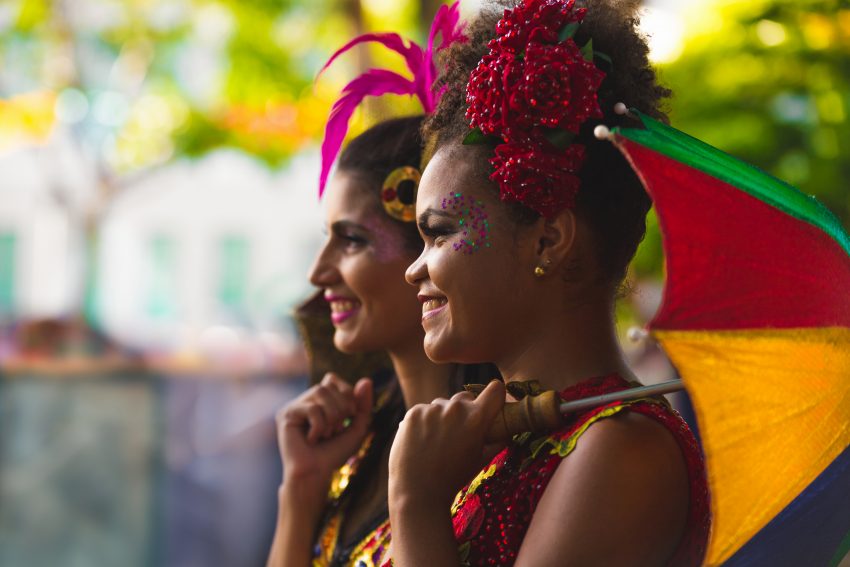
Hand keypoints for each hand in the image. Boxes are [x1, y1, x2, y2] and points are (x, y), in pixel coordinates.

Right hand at [276, 373, 372, 491]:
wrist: (315, 474)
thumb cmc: (333, 454)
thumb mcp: (356, 428)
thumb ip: (363, 405)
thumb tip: (366, 380)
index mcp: (318, 401)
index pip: (332, 379)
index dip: (346, 393)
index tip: (349, 416)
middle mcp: (304, 400)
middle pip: (328, 384)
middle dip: (341, 407)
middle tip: (337, 429)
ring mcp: (294, 406)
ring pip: (320, 391)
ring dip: (331, 415)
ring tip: (327, 434)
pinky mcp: (286, 414)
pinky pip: (311, 407)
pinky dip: (320, 425)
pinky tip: (312, 440)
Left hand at [388, 380, 505, 509]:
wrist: (418, 492)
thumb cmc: (453, 478)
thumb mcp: (481, 460)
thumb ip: (497, 442)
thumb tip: (507, 431)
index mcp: (477, 419)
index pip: (495, 390)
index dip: (495, 396)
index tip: (491, 402)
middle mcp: (455, 409)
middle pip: (465, 398)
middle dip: (465, 410)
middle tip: (458, 431)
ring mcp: (432, 409)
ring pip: (442, 404)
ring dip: (442, 416)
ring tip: (435, 441)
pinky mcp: (413, 412)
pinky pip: (424, 410)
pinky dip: (423, 421)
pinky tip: (421, 440)